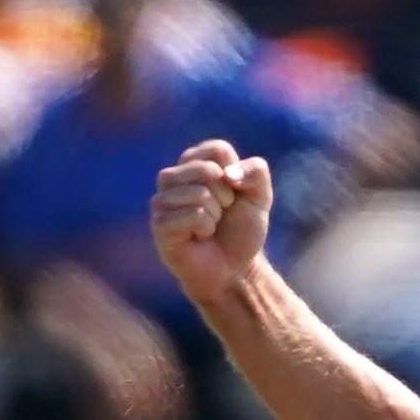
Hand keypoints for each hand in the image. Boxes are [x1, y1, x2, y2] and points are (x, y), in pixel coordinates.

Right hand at [146, 138, 273, 309]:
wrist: (233, 269)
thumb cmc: (241, 230)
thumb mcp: (260, 198)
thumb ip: (256, 172)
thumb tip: (228, 174)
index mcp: (194, 162)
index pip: (218, 150)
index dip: (235, 177)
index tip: (233, 195)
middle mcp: (173, 177)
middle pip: (207, 170)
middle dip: (226, 197)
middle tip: (221, 215)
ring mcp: (162, 199)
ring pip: (199, 194)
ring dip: (215, 215)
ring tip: (209, 226)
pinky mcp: (159, 222)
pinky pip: (192, 215)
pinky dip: (205, 228)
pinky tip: (199, 237)